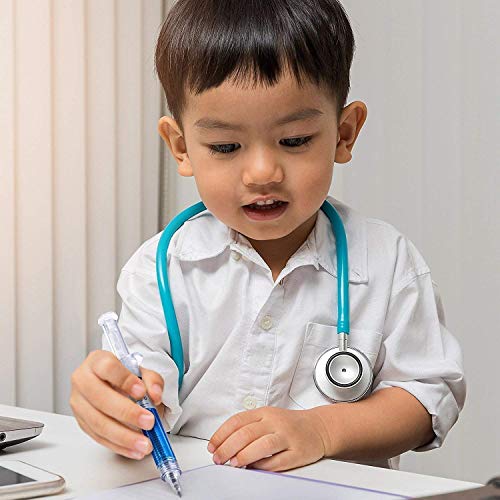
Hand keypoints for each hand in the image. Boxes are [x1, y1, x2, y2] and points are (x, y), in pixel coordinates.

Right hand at [70, 350, 163, 459]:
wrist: (114, 383)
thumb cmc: (125, 375)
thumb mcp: (142, 370)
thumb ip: (152, 379)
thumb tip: (155, 395)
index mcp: (97, 361)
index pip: (108, 368)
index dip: (125, 380)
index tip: (141, 392)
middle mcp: (83, 380)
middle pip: (100, 398)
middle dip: (127, 413)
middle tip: (149, 422)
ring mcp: (79, 403)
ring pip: (98, 422)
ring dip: (124, 436)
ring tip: (144, 443)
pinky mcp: (82, 422)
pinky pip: (98, 437)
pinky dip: (118, 445)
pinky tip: (134, 449)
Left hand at [207, 407, 328, 470]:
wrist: (318, 427)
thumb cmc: (288, 424)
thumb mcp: (267, 418)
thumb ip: (248, 428)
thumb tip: (224, 445)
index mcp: (264, 412)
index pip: (238, 421)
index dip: (222, 434)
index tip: (212, 446)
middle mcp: (275, 422)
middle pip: (247, 433)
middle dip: (228, 447)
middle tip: (219, 458)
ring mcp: (287, 437)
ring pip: (262, 445)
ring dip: (244, 455)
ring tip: (233, 463)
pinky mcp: (297, 452)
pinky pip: (278, 461)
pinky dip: (263, 466)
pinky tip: (254, 468)